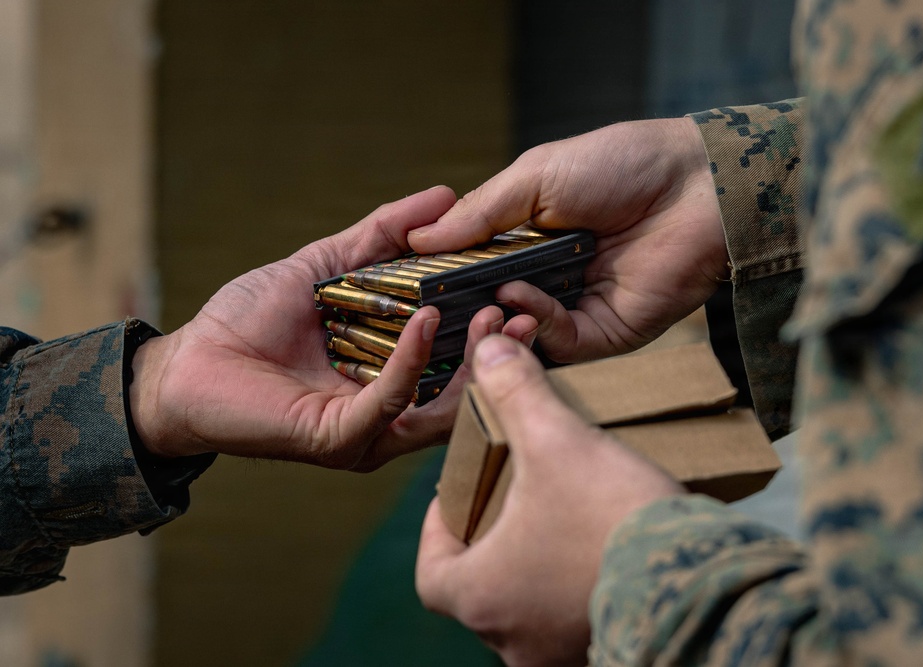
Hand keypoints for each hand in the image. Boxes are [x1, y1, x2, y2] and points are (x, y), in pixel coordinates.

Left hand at [128, 186, 538, 469]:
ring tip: (492, 314)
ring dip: (470, 361)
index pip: (461, 357)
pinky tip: (427, 320)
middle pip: (464, 390)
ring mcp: (369, 432)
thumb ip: (381, 235)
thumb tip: (442, 195)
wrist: (187, 362)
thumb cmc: (249, 320)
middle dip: (498, 351)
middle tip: (525, 308)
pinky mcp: (341, 439)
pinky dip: (411, 362)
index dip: (495, 327)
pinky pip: (389, 404)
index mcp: (394, 374)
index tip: (522, 288)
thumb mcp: (327, 265)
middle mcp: (390, 411)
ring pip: (440, 408)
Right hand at [408, 119, 726, 361]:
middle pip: (490, 310)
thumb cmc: (620, 165)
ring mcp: (574, 309)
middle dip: (461, 313)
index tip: (405, 287)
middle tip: (428, 312)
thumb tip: (417, 237)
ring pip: (520, 334)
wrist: (696, 184)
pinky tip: (521, 297)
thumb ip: (479, 214)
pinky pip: (560, 343)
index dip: (439, 281)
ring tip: (478, 305)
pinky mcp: (606, 333)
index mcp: (525, 241)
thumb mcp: (535, 178)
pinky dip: (536, 324)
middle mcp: (545, 279)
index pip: (470, 272)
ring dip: (495, 323)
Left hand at [416, 335, 682, 665]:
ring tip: (562, 526)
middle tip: (515, 505)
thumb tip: (489, 351)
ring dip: (537, 573)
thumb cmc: (611, 519)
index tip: (461, 502)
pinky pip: (571, 625)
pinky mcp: (599, 654)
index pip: (433, 572)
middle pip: (480, 590)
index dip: (437, 532)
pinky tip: (601, 557)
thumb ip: (516, 393)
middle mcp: (511, 641)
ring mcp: (556, 656)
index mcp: (482, 596)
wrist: (699, 579)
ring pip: (527, 612)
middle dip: (494, 545)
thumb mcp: (557, 442)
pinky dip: (576, 594)